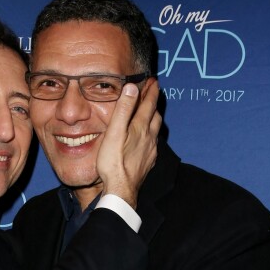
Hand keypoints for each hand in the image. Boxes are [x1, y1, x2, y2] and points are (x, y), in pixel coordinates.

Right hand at [96, 79, 161, 208]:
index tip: (153, 81)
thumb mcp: (114, 132)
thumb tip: (132, 87)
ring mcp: (150, 150)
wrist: (121, 188)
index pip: (148, 104)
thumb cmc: (113, 161)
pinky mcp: (148, 161)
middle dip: (154, 102)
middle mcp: (149, 137)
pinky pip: (154, 143)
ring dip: (154, 117)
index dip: (150, 91)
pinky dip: (151, 134)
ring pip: (156, 129)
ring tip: (151, 112)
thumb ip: (123, 109)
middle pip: (155, 114)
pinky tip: (147, 138)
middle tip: (152, 93)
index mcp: (140, 127)